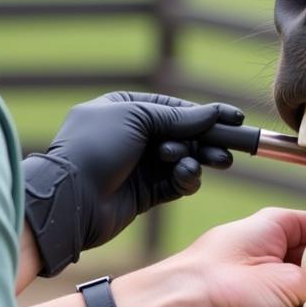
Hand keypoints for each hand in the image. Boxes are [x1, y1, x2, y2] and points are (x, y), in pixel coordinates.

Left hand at [24, 92, 242, 276]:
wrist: (70, 197)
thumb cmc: (95, 147)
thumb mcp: (137, 119)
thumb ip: (178, 118)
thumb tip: (213, 113)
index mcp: (127, 109)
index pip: (175, 109)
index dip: (205, 114)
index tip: (234, 119)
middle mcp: (135, 136)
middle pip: (184, 135)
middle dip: (207, 141)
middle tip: (228, 150)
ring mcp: (140, 166)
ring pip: (184, 160)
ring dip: (198, 159)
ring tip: (213, 162)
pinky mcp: (146, 193)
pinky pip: (177, 183)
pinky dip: (187, 179)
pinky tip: (186, 176)